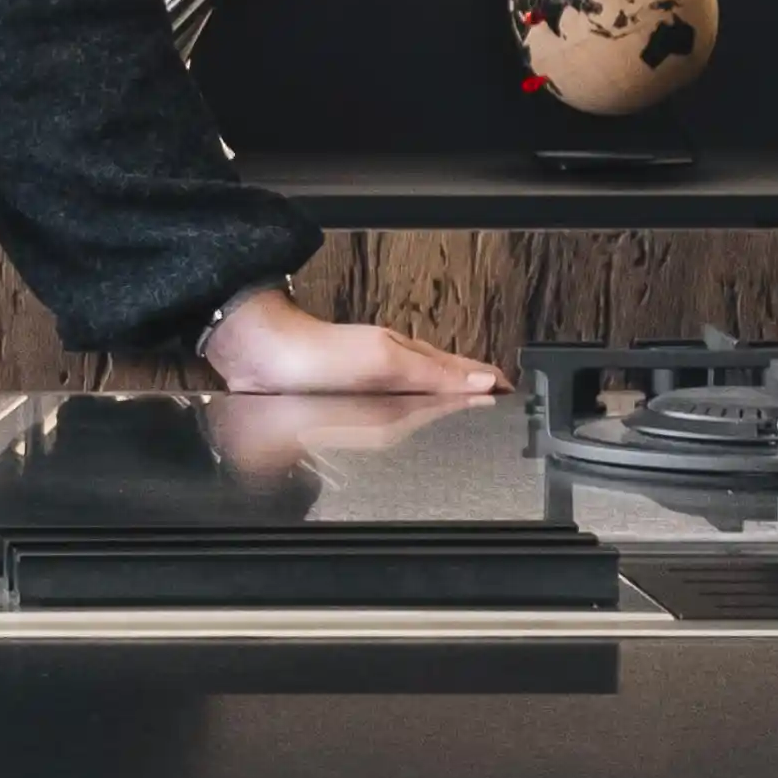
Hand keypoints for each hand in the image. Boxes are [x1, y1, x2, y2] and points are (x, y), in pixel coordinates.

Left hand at [198, 286, 501, 395]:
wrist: (261, 356)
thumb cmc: (316, 354)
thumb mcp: (383, 360)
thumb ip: (432, 373)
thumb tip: (482, 381)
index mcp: (408, 355)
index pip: (462, 370)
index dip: (489, 380)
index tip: (515, 392)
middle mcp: (391, 367)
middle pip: (444, 380)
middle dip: (473, 390)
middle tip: (499, 403)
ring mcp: (370, 383)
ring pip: (419, 392)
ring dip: (445, 400)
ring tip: (467, 412)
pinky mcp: (347, 400)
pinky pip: (393, 407)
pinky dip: (413, 414)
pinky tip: (409, 422)